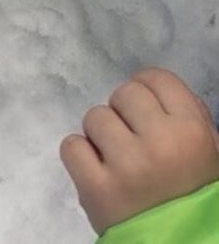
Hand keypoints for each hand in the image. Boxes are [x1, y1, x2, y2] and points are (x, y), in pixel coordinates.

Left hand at [60, 68, 218, 233]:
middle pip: (122, 94)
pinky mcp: (94, 187)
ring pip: (94, 117)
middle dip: (123, 113)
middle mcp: (159, 143)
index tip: (141, 107)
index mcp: (192, 132)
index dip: (145, 88)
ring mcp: (124, 165)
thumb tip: (151, 86)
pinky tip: (96, 170)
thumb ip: (186, 118)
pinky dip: (79, 155)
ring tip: (116, 158)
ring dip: (100, 135)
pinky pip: (71, 145)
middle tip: (131, 138)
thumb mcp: (209, 154)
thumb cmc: (193, 196)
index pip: (156, 79)